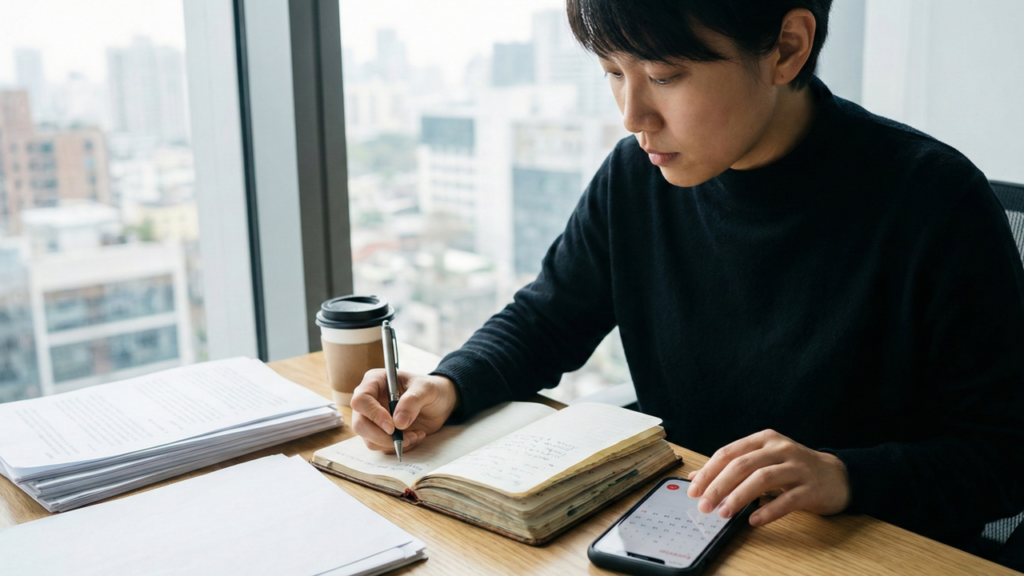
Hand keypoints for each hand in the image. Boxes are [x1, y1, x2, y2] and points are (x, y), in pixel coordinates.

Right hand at [350, 369, 459, 452]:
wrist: (438, 402)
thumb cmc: (430, 389)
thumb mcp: (426, 389)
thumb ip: (412, 401)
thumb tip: (398, 422)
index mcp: (374, 382)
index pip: (361, 400)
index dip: (373, 415)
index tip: (392, 426)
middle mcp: (369, 401)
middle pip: (360, 424)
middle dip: (382, 436)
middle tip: (405, 438)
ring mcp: (372, 419)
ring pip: (369, 440)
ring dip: (393, 443)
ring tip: (416, 434)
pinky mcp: (380, 433)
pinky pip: (382, 447)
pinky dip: (399, 446)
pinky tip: (414, 436)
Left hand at [686, 429, 850, 525]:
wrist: (837, 476)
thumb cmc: (793, 468)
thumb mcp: (763, 461)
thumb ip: (733, 467)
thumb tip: (697, 478)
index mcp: (764, 439)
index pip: (729, 453)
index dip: (708, 472)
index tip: (693, 490)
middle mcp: (780, 448)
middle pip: (742, 465)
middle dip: (718, 486)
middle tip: (704, 505)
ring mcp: (797, 467)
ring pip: (762, 478)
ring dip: (739, 497)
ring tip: (724, 513)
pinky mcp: (812, 488)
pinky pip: (787, 500)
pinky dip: (768, 511)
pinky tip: (754, 520)